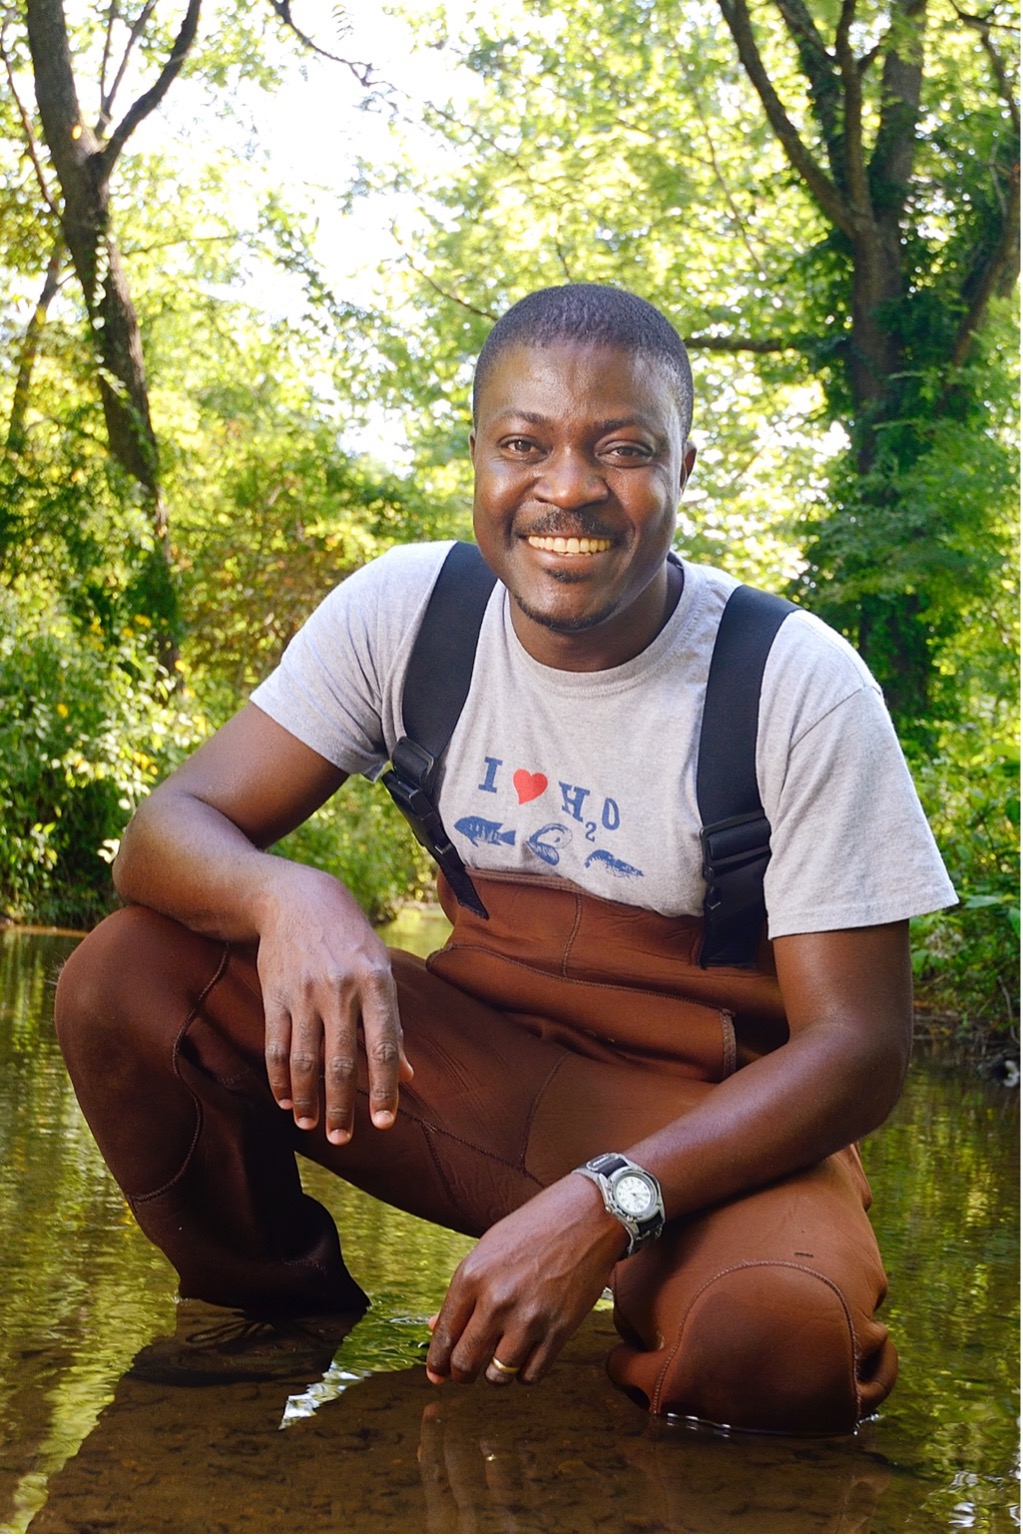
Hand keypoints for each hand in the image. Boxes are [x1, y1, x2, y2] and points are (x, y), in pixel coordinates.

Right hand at [255, 862, 413, 1143]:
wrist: (300, 900)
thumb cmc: (352, 941)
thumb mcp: (382, 971)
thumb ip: (393, 1025)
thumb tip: (408, 1076)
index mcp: (377, 983)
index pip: (382, 1047)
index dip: (383, 1088)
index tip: (383, 1123)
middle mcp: (341, 990)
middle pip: (340, 1062)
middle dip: (340, 1107)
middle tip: (341, 1140)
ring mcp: (304, 993)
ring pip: (304, 1059)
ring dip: (307, 1098)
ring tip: (310, 1125)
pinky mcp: (275, 994)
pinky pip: (276, 1045)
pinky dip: (280, 1077)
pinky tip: (286, 1099)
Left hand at [425, 1175, 625, 1387]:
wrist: (588, 1216)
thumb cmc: (536, 1227)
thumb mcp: (489, 1249)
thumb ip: (463, 1291)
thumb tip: (435, 1326)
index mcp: (472, 1276)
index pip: (444, 1335)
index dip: (436, 1362)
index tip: (436, 1373)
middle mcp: (496, 1300)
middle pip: (465, 1363)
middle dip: (460, 1374)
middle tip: (464, 1373)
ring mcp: (529, 1318)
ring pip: (497, 1376)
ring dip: (493, 1375)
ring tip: (497, 1361)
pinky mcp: (559, 1331)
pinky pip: (531, 1376)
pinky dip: (524, 1373)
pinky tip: (524, 1356)